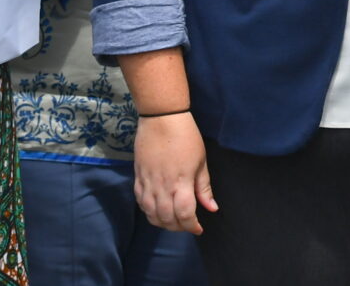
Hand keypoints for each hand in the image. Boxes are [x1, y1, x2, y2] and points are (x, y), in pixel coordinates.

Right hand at [133, 113, 216, 233]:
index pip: (184, 215)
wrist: (161, 120)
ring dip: (163, 223)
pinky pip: (141, 203)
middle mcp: (162, 187)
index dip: (191, 226)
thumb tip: (211, 208)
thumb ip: (204, 188)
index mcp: (181, 183)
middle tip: (187, 225)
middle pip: (167, 219)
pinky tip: (157, 212)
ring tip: (174, 221)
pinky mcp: (138, 179)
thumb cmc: (187, 138)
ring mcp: (148, 184)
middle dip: (178, 227)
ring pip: (151, 214)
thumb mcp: (201, 161)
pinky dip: (149, 212)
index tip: (199, 229)